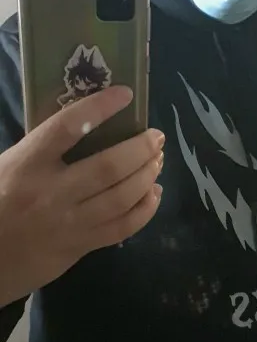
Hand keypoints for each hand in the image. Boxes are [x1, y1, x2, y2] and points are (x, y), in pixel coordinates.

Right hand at [0, 86, 163, 306]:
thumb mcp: (9, 165)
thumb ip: (42, 148)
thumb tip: (86, 123)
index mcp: (27, 164)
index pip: (68, 127)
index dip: (100, 107)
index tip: (125, 94)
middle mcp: (51, 192)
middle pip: (109, 166)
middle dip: (140, 148)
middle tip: (156, 137)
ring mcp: (69, 223)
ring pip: (122, 197)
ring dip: (147, 175)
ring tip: (157, 160)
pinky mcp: (80, 247)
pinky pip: (123, 227)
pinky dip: (145, 209)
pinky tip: (153, 194)